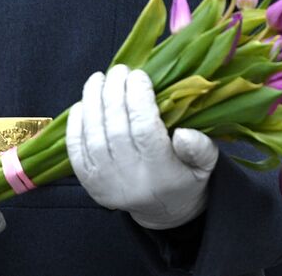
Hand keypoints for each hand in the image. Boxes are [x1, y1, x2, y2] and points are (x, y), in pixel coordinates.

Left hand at [67, 65, 218, 229]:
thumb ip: (200, 147)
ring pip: (93, 136)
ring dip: (92, 102)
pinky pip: (76, 151)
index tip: (139, 74)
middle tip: (119, 70)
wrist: (162, 211)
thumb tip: (182, 133)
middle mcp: (130, 179)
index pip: (144, 129)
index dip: (138, 98)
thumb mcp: (206, 164)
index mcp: (161, 172)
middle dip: (114, 93)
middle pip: (115, 128)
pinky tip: (82, 104)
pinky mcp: (90, 183)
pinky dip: (75, 125)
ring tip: (98, 79)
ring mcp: (106, 182)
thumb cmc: (186, 177)